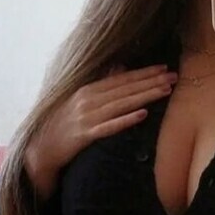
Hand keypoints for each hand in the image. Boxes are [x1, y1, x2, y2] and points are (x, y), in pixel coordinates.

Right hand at [24, 64, 177, 196]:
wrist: (41, 147)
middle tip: (173, 76)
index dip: (144, 73)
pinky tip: (142, 115)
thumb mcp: (79, 99)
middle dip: (151, 81)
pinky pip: (109, 127)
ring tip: (165, 90)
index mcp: (88, 89)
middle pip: (125, 89)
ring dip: (145, 96)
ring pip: (121, 104)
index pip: (121, 79)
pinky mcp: (85, 136)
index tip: (164, 67)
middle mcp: (88, 100)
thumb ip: (100, 84)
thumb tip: (120, 68)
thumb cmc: (62, 123)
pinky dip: (126, 120)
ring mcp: (86, 118)